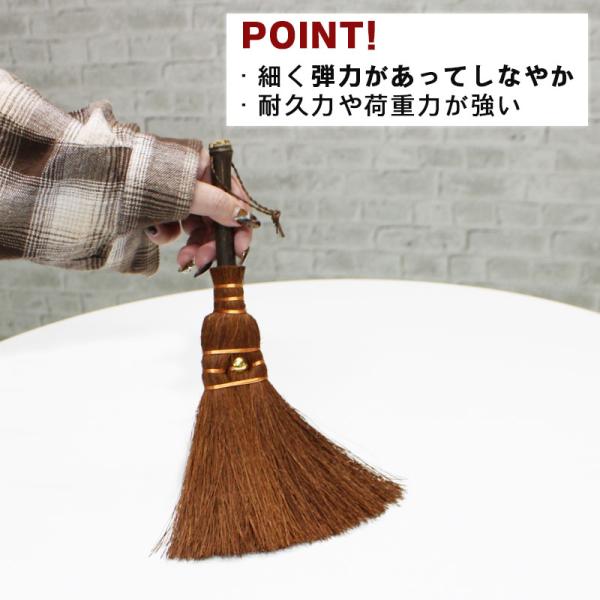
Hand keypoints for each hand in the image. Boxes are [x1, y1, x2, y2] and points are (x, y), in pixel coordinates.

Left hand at [144, 146, 254, 274]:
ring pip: (197, 228)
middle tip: (204, 263)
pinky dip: (169, 236)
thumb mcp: (188, 193)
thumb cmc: (143, 179)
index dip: (240, 226)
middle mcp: (195, 180)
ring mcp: (178, 195)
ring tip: (184, 262)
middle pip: (217, 218)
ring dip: (193, 247)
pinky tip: (155, 234)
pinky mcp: (162, 208)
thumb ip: (219, 205)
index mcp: (205, 166)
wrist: (99, 181)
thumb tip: (244, 217)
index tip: (239, 250)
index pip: (235, 199)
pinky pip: (176, 228)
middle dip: (211, 244)